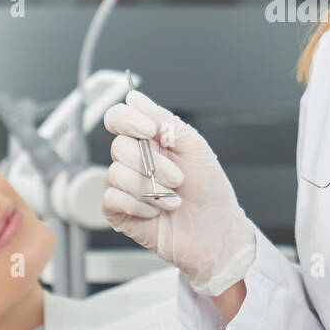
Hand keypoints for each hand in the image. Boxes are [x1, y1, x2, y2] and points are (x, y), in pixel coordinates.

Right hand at [101, 89, 255, 296]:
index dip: (128, 120)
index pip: (119, 118)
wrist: (217, 232)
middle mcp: (135, 161)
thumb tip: (135, 97)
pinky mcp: (120, 212)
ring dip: (149, 189)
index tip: (150, 131)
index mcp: (151, 141)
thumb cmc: (210, 191)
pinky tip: (155, 212)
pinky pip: (111, 199)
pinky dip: (138, 205)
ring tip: (171, 200)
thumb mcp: (195, 147)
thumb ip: (164, 120)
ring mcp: (125, 187)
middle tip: (177, 178)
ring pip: (115, 174)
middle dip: (153, 164)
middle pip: (118, 147)